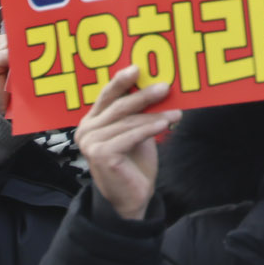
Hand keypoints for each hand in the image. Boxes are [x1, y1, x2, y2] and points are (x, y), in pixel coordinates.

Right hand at [78, 65, 178, 222]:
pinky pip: (130, 136)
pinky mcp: (101, 155)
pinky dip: (149, 129)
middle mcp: (86, 129)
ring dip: (155, 115)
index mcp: (92, 120)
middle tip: (166, 86)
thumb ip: (138, 112)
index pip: (107, 95)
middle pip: (119, 105)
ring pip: (128, 121)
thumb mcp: (137, 131)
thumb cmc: (134, 161)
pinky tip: (165, 124)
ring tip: (177, 112)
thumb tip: (157, 85)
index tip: (138, 68)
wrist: (131, 197)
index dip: (121, 80)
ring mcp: (91, 143)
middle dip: (144, 95)